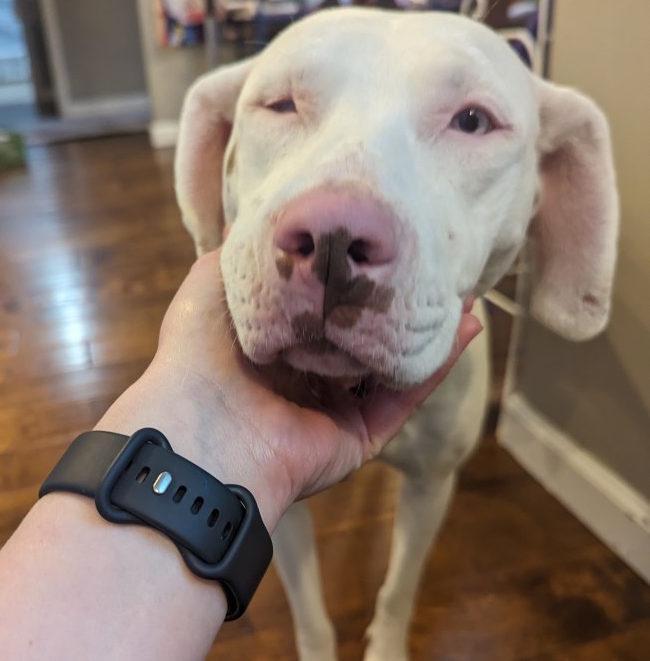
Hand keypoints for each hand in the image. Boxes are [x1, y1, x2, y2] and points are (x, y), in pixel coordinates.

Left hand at [99, 251, 481, 529]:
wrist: (201, 428)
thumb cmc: (197, 352)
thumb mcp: (213, 283)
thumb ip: (246, 255)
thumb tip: (267, 222)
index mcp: (272, 347)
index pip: (324, 310)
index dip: (355, 280)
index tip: (386, 244)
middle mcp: (304, 380)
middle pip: (363, 339)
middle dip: (397, 306)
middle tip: (432, 266)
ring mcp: (332, 411)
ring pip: (391, 368)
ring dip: (425, 332)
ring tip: (460, 292)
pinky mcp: (357, 437)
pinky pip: (404, 399)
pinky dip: (435, 367)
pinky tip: (464, 328)